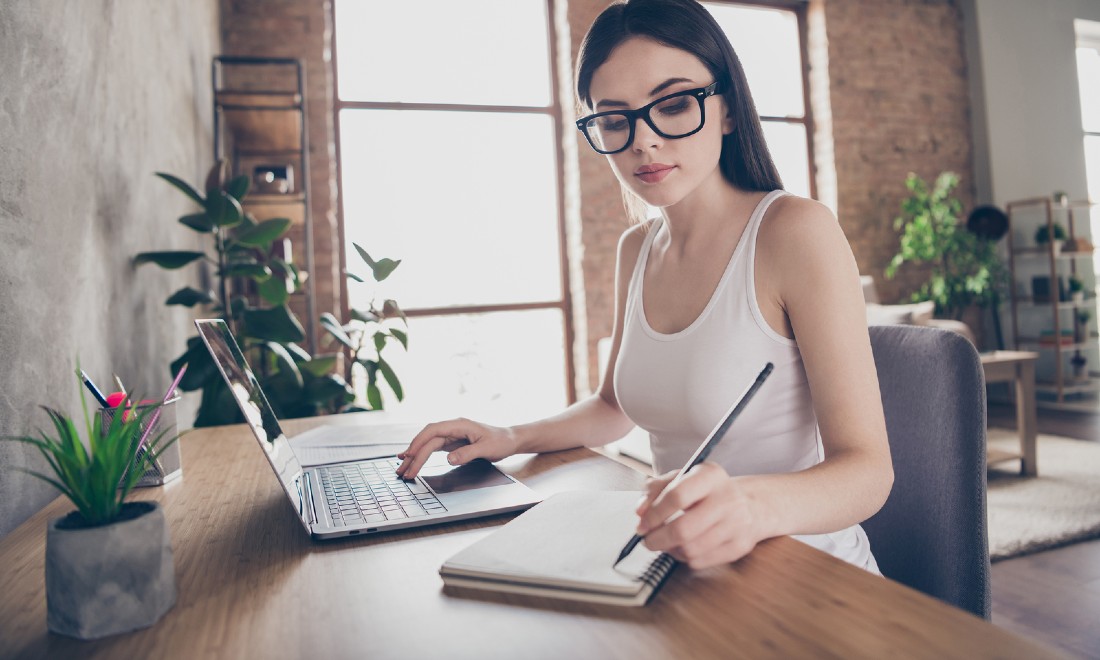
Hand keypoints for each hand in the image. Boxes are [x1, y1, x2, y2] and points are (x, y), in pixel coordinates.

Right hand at [395, 418, 518, 479]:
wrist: (509, 440)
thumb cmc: (500, 441)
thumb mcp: (487, 449)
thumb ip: (467, 453)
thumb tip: (448, 459)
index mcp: (459, 424)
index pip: (433, 431)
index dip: (419, 442)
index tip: (410, 455)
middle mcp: (452, 427)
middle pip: (427, 439)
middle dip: (413, 453)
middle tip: (402, 470)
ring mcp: (451, 435)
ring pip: (427, 444)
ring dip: (414, 455)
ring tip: (402, 468)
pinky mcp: (452, 442)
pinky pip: (432, 447)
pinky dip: (422, 454)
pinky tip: (411, 458)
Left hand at [635, 462, 762, 568]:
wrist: (751, 504)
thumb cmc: (708, 491)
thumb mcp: (682, 479)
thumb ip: (655, 490)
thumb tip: (640, 512)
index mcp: (711, 476)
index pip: (677, 496)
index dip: (654, 514)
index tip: (642, 524)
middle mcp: (727, 499)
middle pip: (683, 529)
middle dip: (657, 539)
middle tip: (647, 540)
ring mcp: (737, 524)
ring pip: (690, 549)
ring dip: (670, 550)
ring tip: (665, 542)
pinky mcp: (740, 546)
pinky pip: (701, 561)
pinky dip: (685, 558)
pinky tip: (683, 548)